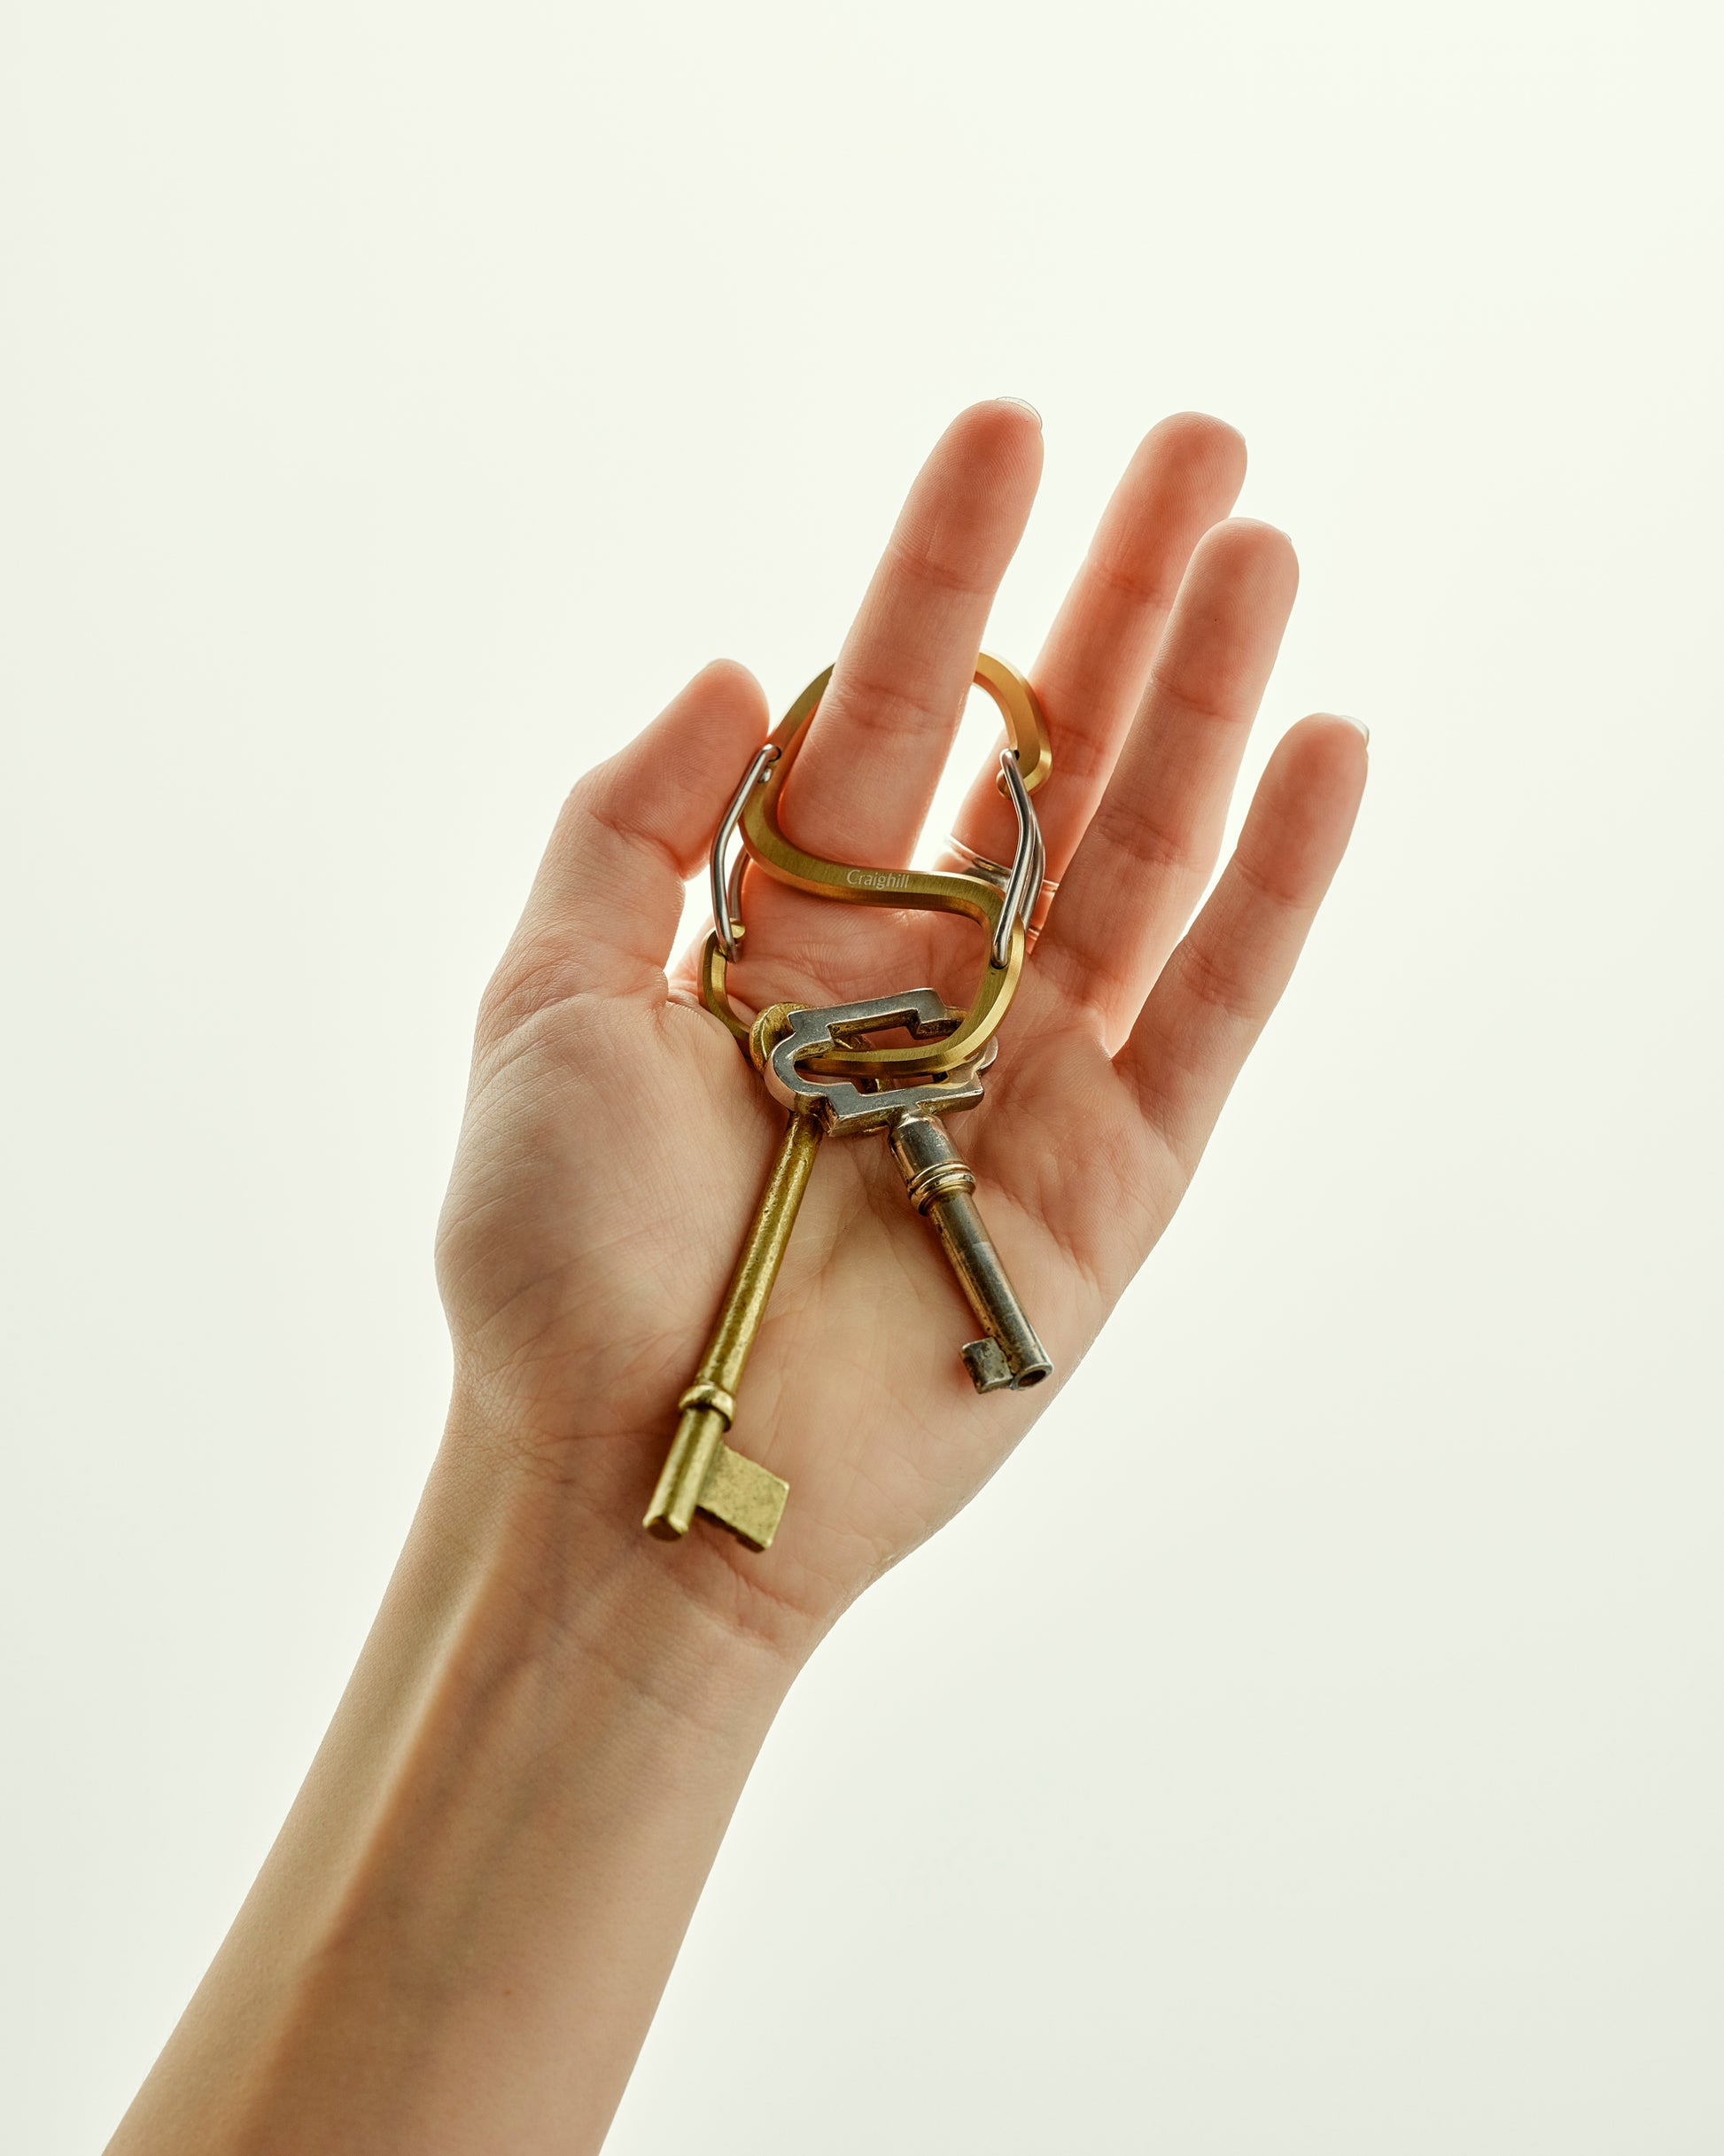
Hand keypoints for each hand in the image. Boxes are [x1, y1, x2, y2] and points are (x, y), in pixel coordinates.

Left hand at [435, 400, 1365, 1658]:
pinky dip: (1277, 886)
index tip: (1006, 431)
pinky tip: (1323, 749)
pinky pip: (1215, 1007)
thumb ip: (627, 825)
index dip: (945, 572)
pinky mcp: (1118, 1176)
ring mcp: (1031, 1072)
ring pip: (1143, 854)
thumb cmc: (558, 1259)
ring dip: (1210, 702)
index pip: (887, 713)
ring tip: (1265, 549)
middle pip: (1045, 759)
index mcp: (790, 929)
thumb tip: (734, 665)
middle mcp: (925, 980)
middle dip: (1119, 602)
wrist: (643, 1476)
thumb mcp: (542, 1004)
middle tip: (1198, 444)